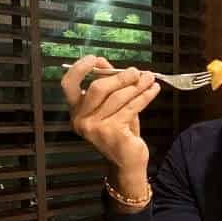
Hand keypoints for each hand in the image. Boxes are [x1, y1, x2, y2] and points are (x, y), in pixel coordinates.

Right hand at [61, 56, 159, 191]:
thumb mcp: (111, 106)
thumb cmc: (119, 132)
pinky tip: (153, 90)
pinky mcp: (112, 133)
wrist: (127, 162)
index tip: (94, 59)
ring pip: (118, 97)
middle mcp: (81, 120)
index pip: (68, 85)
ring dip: (137, 86)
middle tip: (137, 72)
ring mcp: (96, 128)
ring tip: (149, 78)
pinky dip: (144, 97)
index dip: (79, 69)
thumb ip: (106, 84)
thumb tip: (103, 62)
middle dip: (120, 77)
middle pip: (98, 88)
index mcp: (76, 111)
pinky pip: (131, 107)